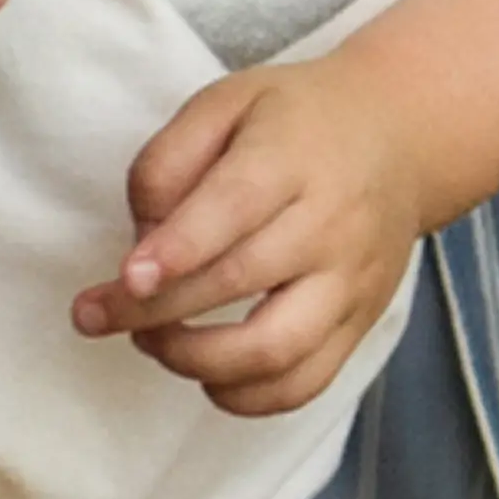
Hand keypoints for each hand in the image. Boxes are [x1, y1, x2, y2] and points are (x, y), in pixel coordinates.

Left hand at [79, 57, 435, 416]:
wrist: (403, 136)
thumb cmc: (297, 121)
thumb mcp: (228, 101)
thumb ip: (170, 158)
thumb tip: (143, 238)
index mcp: (293, 157)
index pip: (234, 208)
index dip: (175, 251)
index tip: (123, 280)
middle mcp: (331, 223)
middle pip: (240, 281)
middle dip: (154, 311)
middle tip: (95, 315)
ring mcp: (351, 280)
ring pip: (275, 349)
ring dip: (195, 361)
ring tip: (153, 341)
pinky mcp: (362, 322)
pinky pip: (304, 384)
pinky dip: (245, 397)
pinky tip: (206, 373)